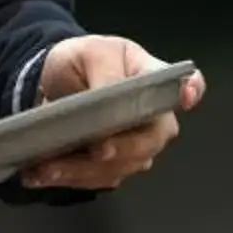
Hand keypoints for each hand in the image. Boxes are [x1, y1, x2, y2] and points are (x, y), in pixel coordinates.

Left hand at [19, 34, 207, 192]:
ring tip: (47, 167)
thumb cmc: (82, 61)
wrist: (54, 80)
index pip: (189, 85)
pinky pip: (94, 179)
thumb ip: (106, 75)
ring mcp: (134, 146)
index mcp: (155, 81)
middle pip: (150, 140)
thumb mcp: (91, 54)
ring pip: (119, 166)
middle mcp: (154, 120)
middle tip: (96, 150)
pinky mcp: (110, 167)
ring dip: (82, 170)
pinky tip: (40, 174)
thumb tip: (113, 97)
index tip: (186, 96)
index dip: (192, 91)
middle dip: (121, 149)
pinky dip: (66, 178)